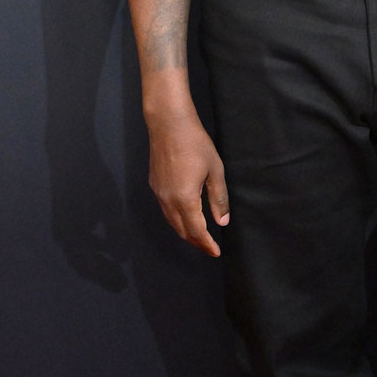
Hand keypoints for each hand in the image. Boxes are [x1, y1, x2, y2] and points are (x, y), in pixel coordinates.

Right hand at [146, 107, 229, 255]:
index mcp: (184, 199)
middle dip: (196, 241)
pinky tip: (186, 217)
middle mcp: (167, 200)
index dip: (206, 244)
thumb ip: (218, 199)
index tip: (216, 252)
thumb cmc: (196, 144)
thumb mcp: (215, 171)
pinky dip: (176, 220)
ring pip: (171, 222)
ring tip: (200, 237)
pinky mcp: (154, 185)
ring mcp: (158, 193)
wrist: (169, 124)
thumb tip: (222, 222)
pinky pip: (165, 211)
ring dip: (185, 232)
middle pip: (182, 230)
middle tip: (210, 247)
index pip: (196, 231)